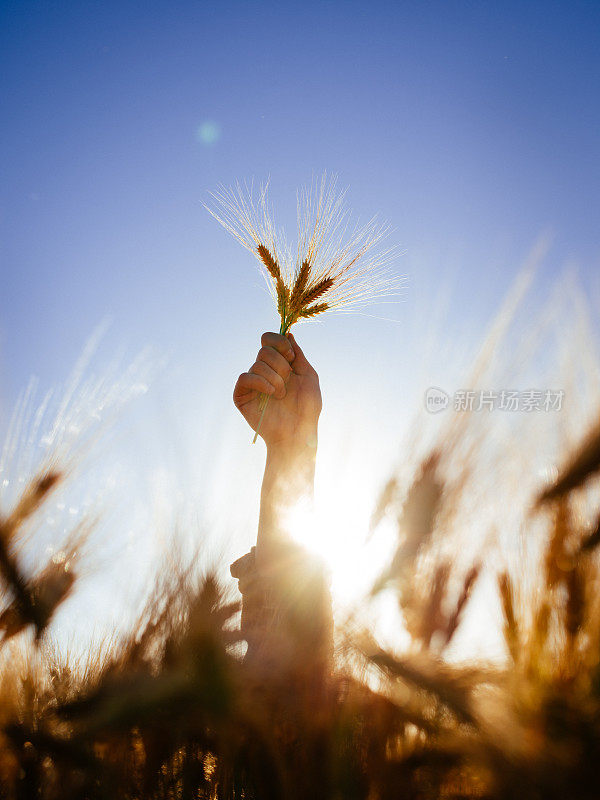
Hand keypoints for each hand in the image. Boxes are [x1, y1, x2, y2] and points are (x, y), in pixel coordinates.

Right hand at [234, 332, 320, 448]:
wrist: (298, 432)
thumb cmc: (307, 408)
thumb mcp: (308, 375)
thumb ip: (298, 354)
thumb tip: (288, 333)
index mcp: (279, 364)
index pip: (269, 340)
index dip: (279, 343)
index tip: (291, 357)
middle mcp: (264, 371)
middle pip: (264, 350)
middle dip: (280, 365)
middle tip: (288, 381)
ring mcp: (252, 383)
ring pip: (257, 364)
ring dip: (274, 379)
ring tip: (281, 395)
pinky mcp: (241, 395)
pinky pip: (245, 377)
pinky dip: (260, 382)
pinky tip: (271, 393)